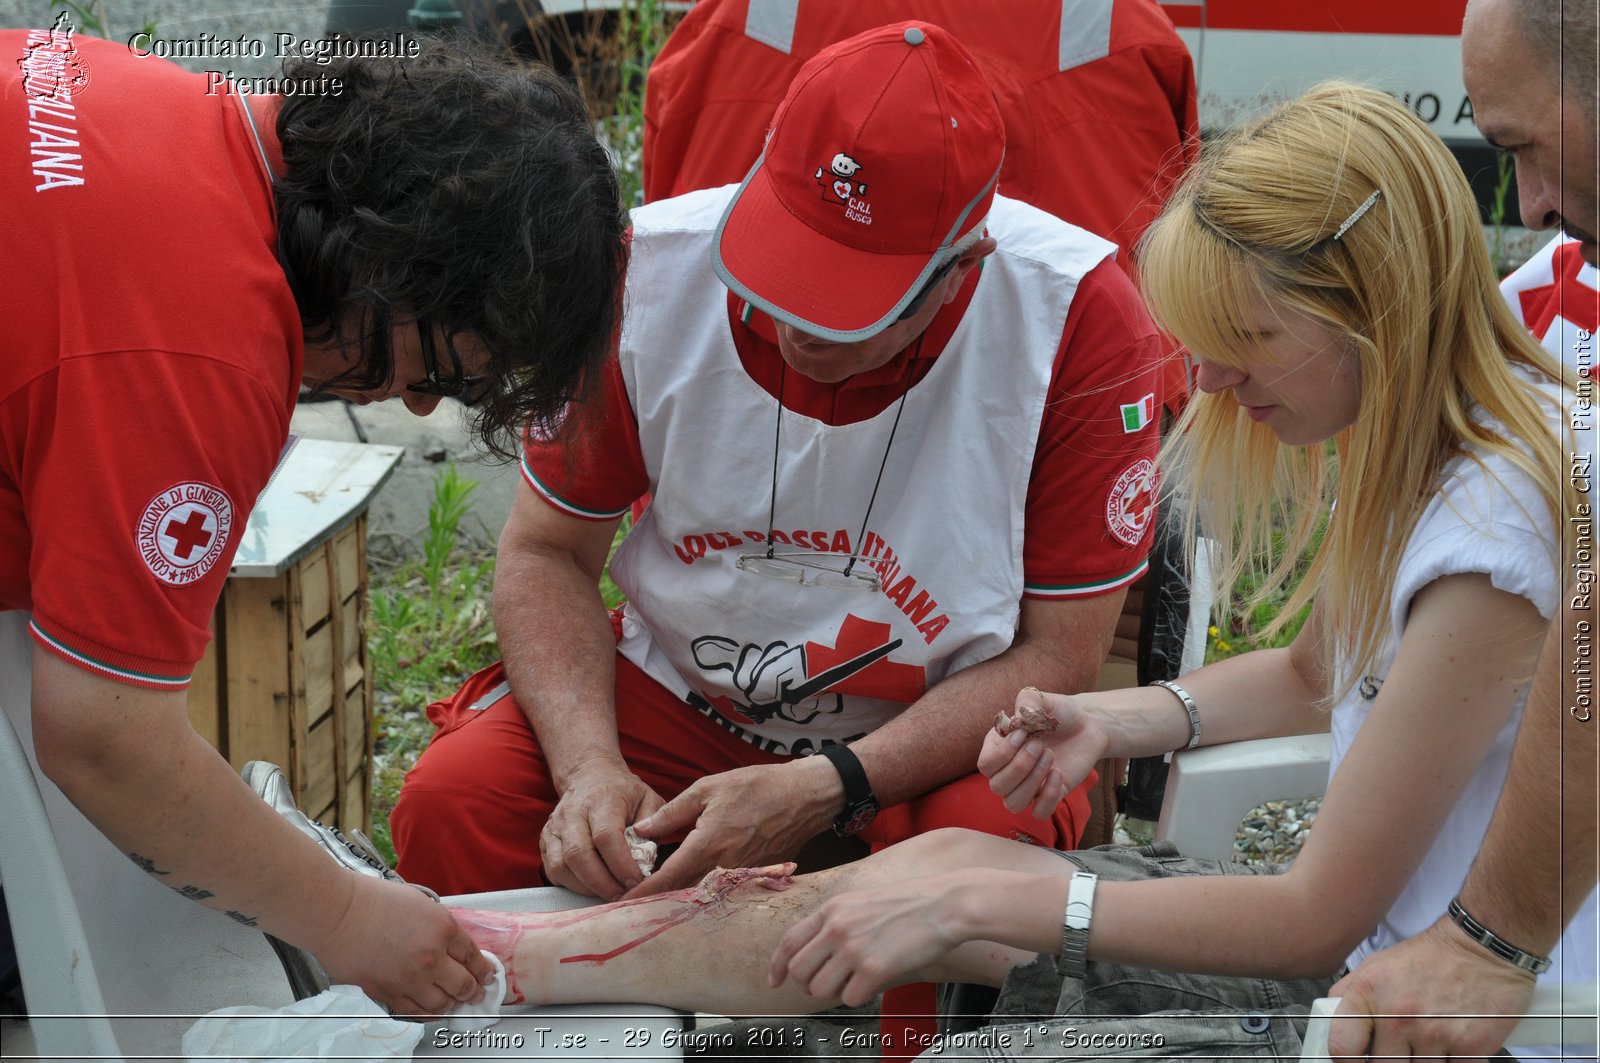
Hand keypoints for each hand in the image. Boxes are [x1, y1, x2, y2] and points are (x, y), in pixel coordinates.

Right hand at [317, 878, 495, 1016]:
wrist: (338, 913)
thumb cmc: (374, 899)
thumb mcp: (420, 902)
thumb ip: (439, 925)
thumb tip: (449, 943)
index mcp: (443, 928)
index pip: (473, 956)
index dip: (483, 969)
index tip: (487, 975)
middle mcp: (431, 958)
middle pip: (463, 984)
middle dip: (473, 992)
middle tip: (476, 995)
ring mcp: (409, 979)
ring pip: (440, 1004)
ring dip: (451, 1005)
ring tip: (454, 1003)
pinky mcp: (387, 993)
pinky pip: (413, 1011)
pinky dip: (426, 1013)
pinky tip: (430, 1010)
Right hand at [542, 759, 664, 899]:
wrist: (590, 777)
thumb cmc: (623, 793)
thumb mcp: (648, 799)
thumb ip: (653, 826)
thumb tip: (645, 857)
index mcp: (601, 799)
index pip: (606, 836)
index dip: (621, 864)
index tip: (637, 881)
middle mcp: (573, 812)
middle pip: (579, 855)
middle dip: (602, 883)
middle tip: (622, 897)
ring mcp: (554, 826)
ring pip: (561, 866)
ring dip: (586, 888)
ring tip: (609, 894)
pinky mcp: (545, 840)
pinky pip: (552, 870)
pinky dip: (572, 885)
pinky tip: (592, 887)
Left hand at [624, 761, 836, 898]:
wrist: (805, 796)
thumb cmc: (757, 786)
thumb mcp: (708, 788)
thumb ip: (672, 813)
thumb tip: (642, 832)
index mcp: (707, 844)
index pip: (667, 879)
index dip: (642, 895)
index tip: (621, 905)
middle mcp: (724, 867)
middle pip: (683, 894)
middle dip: (657, 902)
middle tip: (631, 908)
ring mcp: (742, 876)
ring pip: (703, 895)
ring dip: (679, 900)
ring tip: (656, 902)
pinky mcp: (756, 877)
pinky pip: (724, 891)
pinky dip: (705, 893)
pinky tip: (692, 890)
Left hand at [768, 873, 971, 1006]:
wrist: (945, 904)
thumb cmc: (910, 902)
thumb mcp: (862, 899)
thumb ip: (836, 921)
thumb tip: (817, 950)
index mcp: (832, 908)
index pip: (790, 942)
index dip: (777, 966)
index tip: (775, 981)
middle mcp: (837, 927)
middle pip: (799, 971)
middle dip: (809, 983)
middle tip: (830, 982)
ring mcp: (854, 948)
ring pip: (820, 989)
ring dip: (836, 990)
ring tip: (857, 979)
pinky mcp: (874, 968)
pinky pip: (850, 998)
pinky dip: (860, 996)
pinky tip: (876, 981)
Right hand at [978, 688, 1105, 816]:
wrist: (1087, 724)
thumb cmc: (1059, 712)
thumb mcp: (1042, 699)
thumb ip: (1028, 701)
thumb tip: (1021, 719)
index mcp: (998, 748)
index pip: (986, 765)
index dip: (1002, 753)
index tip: (1023, 733)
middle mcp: (1009, 770)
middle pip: (997, 787)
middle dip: (1020, 766)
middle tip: (1041, 745)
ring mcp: (1029, 786)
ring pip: (1013, 804)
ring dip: (1032, 782)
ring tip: (1050, 757)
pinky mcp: (1050, 795)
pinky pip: (1040, 813)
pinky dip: (1048, 797)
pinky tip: (1058, 774)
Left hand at [1326, 917, 1535, 1061]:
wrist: (1483, 948)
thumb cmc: (1431, 956)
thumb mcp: (1377, 964)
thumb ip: (1351, 994)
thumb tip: (1331, 1018)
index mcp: (1369, 993)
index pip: (1342, 1047)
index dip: (1345, 1061)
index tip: (1354, 1061)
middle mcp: (1399, 1016)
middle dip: (1390, 1060)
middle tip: (1399, 1047)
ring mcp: (1435, 1034)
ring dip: (1421, 1061)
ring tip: (1427, 1040)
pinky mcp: (1470, 1048)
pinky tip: (1449, 1046)